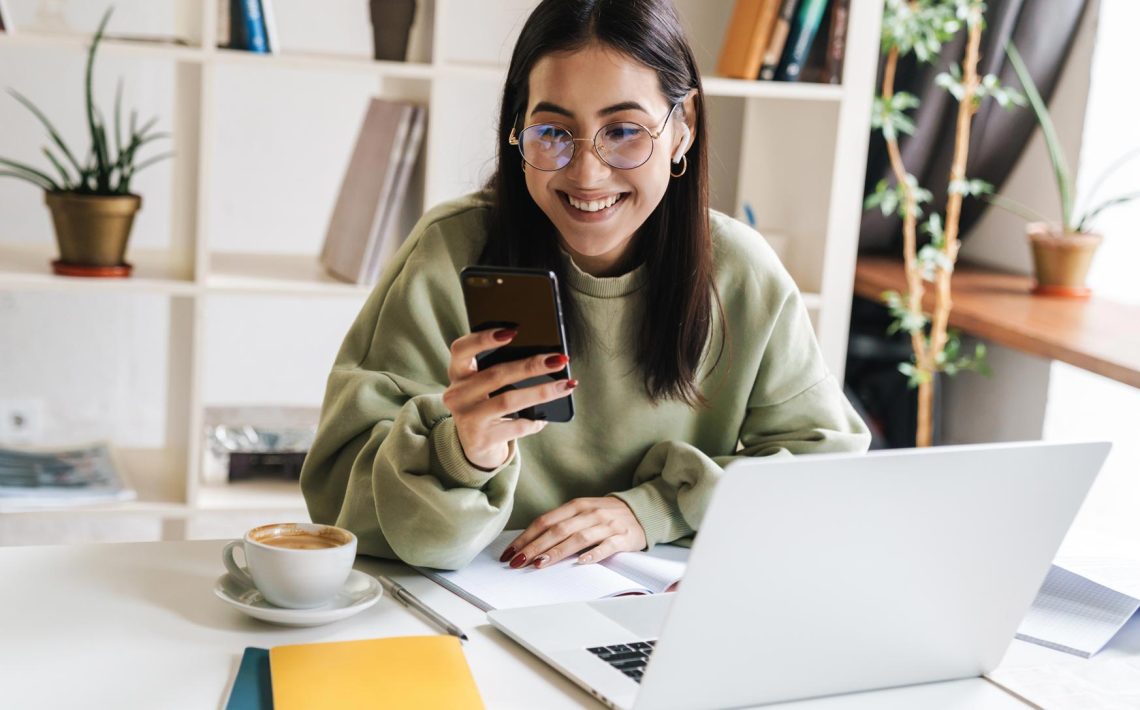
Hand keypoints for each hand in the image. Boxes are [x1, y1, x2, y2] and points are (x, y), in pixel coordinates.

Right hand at [442, 328, 576, 469]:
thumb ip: (499, 370)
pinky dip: (534, 421)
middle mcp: (457, 394)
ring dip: (541, 392)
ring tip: (566, 385)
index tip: (512, 331)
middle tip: (559, 360)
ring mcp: (466, 418)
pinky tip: (545, 418)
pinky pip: (515, 426)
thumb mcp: (484, 386)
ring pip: (508, 400)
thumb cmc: (487, 405)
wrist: (476, 446)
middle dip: (531, 365)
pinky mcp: (481, 439)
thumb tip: (545, 357)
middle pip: (496, 374)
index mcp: (458, 373)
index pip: (461, 349)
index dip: (483, 339)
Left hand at [500, 497, 646, 568]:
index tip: (510, 552)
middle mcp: (590, 513)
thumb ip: (561, 524)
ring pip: (578, 538)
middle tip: (517, 562)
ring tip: (539, 564)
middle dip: (534, 547)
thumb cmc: (606, 515)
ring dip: (557, 551)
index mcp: (577, 506)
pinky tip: (581, 562)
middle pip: (557, 530)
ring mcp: (606, 525)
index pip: (545, 521)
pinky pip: (606, 546)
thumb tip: (531, 542)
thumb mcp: (582, 513)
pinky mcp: (623, 537)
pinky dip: (594, 554)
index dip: (526, 536)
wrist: (642, 511)